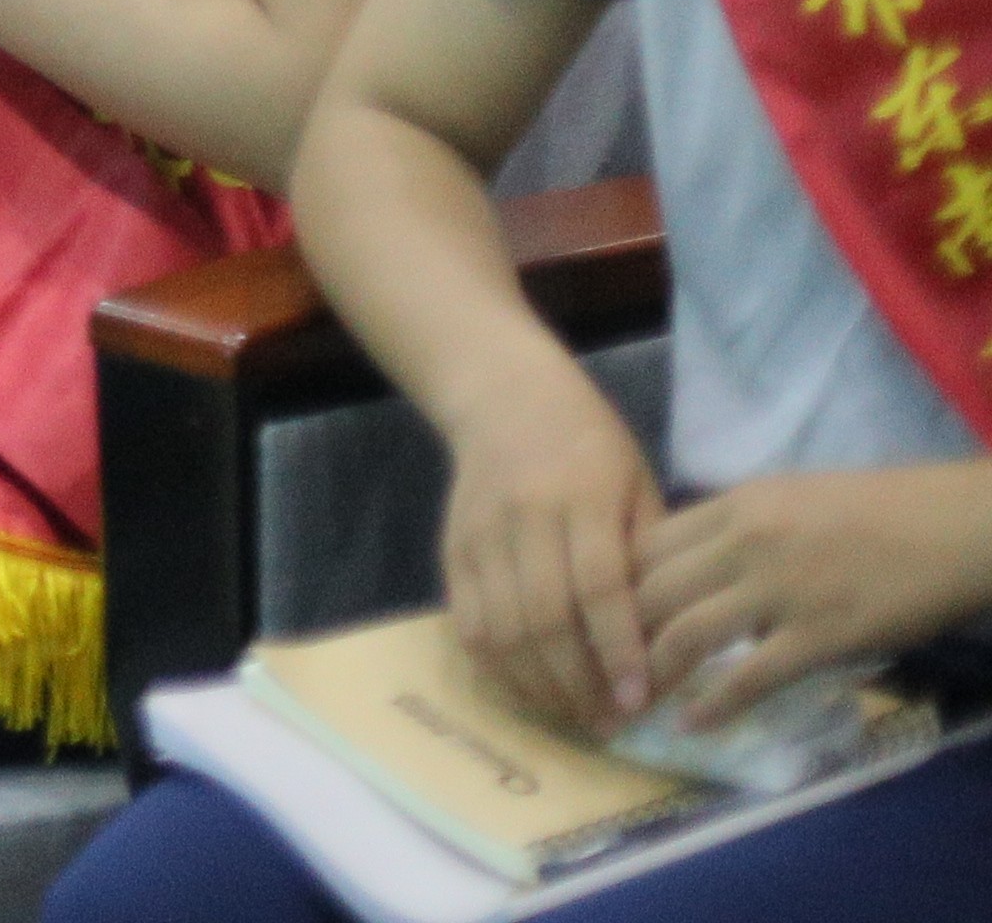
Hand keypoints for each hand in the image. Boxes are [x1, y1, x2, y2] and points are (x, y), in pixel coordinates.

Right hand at [439, 363, 669, 732]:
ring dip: (536, 683)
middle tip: (607, 724)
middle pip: (545, 616)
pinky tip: (527, 689)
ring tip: (572, 717)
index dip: (618, 648)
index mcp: (581, 498)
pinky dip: (495, 665)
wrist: (504, 398)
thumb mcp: (638, 484)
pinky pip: (468, 620)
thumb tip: (672, 634)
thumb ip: (650, 554)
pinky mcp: (451, 548)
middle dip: (577, 682)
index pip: (599, 585)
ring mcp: (480, 535)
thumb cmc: (591, 444)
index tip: (638, 700)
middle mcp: (524, 518)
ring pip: (501, 626)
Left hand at [631, 461, 991, 731]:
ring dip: (651, 675)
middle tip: (598, 673)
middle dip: (614, 637)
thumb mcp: (787, 497)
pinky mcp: (819, 635)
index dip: (611, 587)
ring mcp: (779, 590)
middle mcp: (743, 544)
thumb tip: (693, 561)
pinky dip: (714, 704)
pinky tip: (693, 725)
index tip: (595, 620)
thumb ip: (736, 526)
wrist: (954, 528)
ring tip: (632, 704)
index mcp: (733, 506)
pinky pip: (750, 675)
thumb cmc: (880, 510)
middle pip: (651, 592)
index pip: (644, 546)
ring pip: (686, 634)